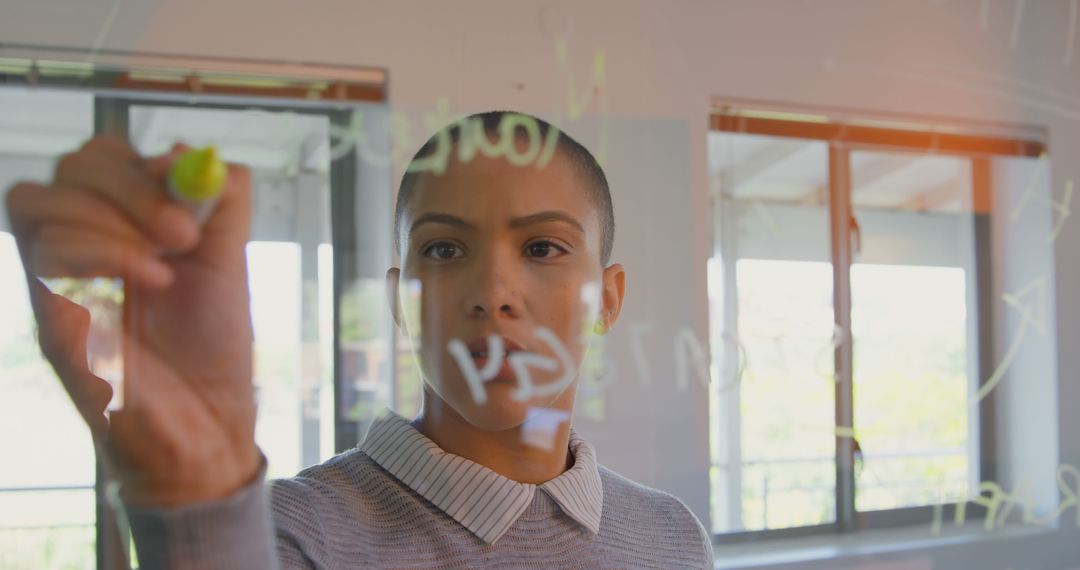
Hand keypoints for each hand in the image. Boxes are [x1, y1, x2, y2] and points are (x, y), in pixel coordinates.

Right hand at [5, 137, 260, 505]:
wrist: (210, 424)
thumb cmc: (212, 348)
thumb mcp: (229, 260)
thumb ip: (219, 204)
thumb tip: (185, 153)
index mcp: (119, 228)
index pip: (96, 160)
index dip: (137, 162)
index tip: (187, 193)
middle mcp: (79, 249)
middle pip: (66, 171)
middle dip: (129, 186)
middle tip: (183, 232)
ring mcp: (58, 284)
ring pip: (36, 202)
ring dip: (114, 221)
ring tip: (169, 266)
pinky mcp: (51, 322)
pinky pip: (46, 259)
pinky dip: (107, 254)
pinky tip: (156, 281)